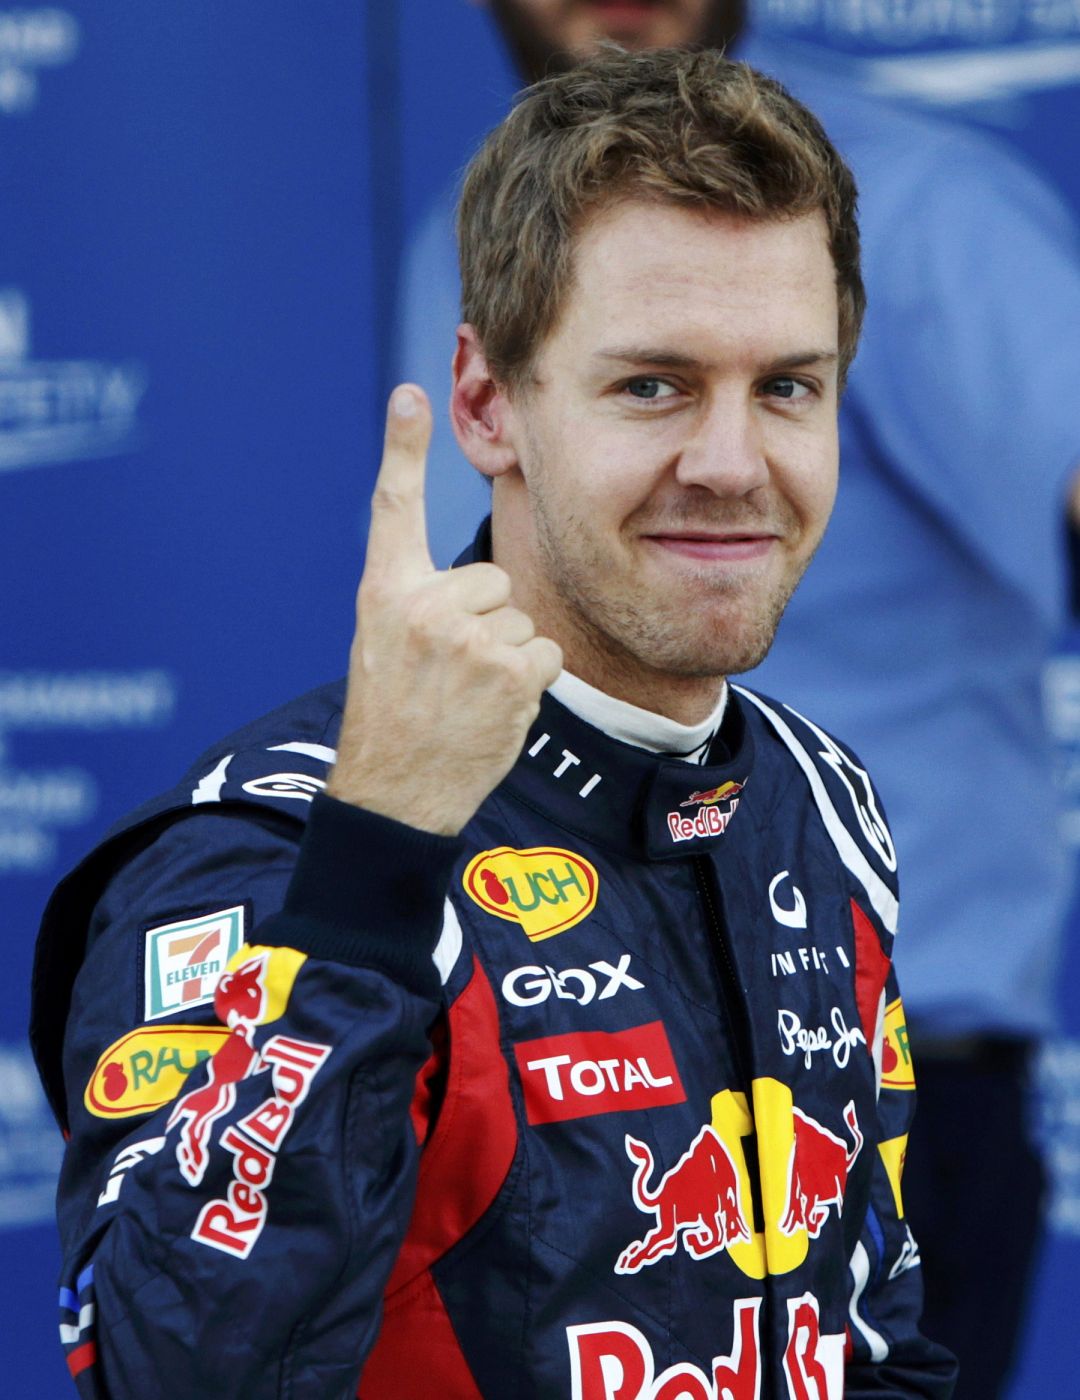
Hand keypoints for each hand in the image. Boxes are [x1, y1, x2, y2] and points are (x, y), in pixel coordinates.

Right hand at [326, 385, 562, 835]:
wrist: (394, 793)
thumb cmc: (393, 717)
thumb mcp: (384, 647)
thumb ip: (421, 603)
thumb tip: (483, 583)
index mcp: (384, 592)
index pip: (393, 508)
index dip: (402, 447)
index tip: (410, 395)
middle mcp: (423, 605)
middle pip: (491, 578)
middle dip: (484, 622)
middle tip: (448, 672)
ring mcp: (467, 637)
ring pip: (520, 619)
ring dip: (506, 657)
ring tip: (465, 695)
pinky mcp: (509, 670)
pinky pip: (544, 653)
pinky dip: (529, 682)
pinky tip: (492, 709)